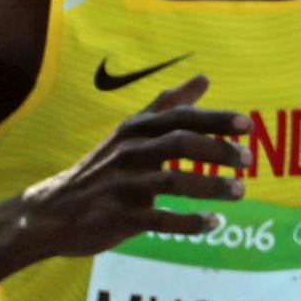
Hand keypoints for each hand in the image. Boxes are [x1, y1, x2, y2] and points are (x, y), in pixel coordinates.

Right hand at [19, 75, 249, 256]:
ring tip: (240, 192)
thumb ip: (168, 106)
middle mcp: (128, 153)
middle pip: (178, 144)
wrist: (51, 211)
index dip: (215, 119)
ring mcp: (121, 185)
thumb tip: (204, 77)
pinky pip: (157, 219)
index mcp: (135, 130)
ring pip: (171, 182)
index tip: (248, 126)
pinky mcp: (117, 216)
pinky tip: (213, 224)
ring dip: (210, 186)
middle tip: (248, 161)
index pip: (181, 118)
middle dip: (217, 151)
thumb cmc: (102, 167)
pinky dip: (187, 222)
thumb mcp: (131, 131)